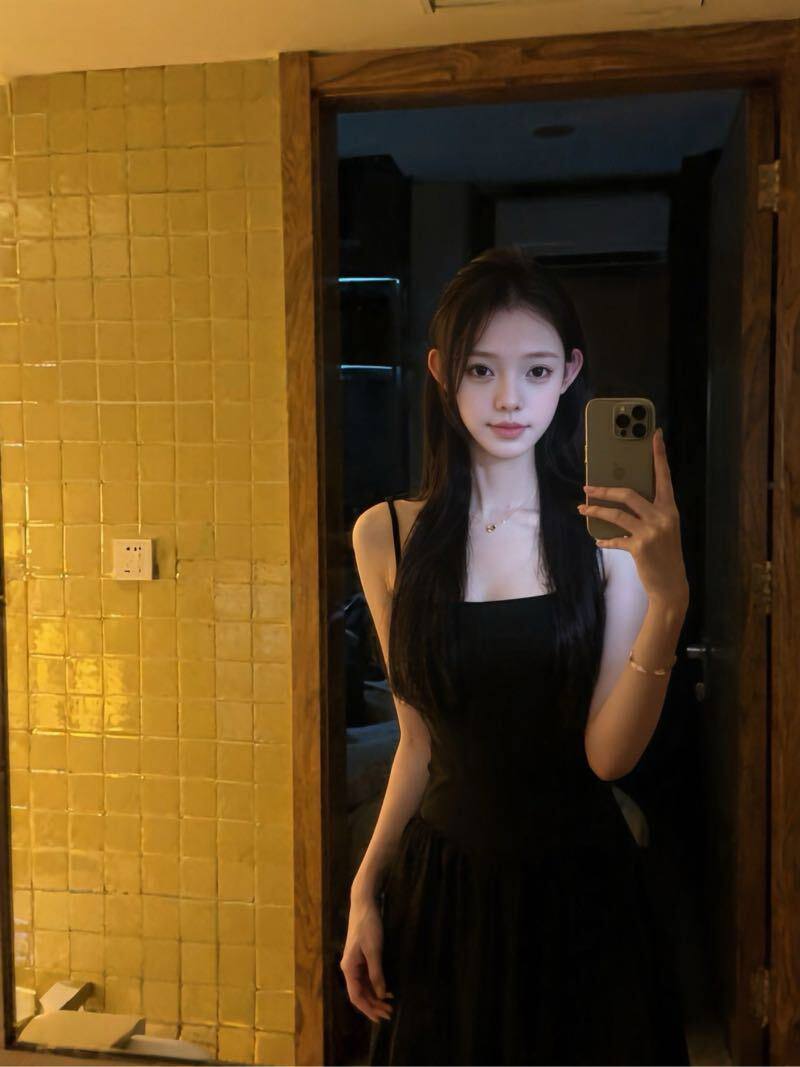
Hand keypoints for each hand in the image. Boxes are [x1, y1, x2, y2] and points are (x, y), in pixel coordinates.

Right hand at [340, 897, 394, 1023]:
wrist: (364, 905)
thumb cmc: (368, 926)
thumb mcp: (374, 950)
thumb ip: (376, 973)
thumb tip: (381, 994)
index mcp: (348, 968)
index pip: (356, 996)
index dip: (367, 1009)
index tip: (380, 1017)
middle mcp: (349, 968)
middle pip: (359, 993)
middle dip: (373, 1005)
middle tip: (390, 1013)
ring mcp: (355, 963)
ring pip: (363, 986)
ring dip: (375, 997)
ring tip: (390, 1004)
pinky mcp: (361, 958)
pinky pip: (367, 977)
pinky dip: (376, 985)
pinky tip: (386, 989)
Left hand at [577, 426, 688, 605]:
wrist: (671, 584)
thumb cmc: (665, 553)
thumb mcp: (664, 528)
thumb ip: (649, 512)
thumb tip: (624, 498)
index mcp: (670, 508)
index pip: (664, 476)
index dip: (659, 455)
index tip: (655, 434)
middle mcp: (662, 516)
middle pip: (629, 493)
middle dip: (605, 489)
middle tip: (588, 487)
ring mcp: (651, 532)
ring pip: (617, 513)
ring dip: (596, 510)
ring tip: (582, 508)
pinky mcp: (640, 547)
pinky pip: (615, 538)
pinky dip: (605, 539)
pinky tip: (598, 540)